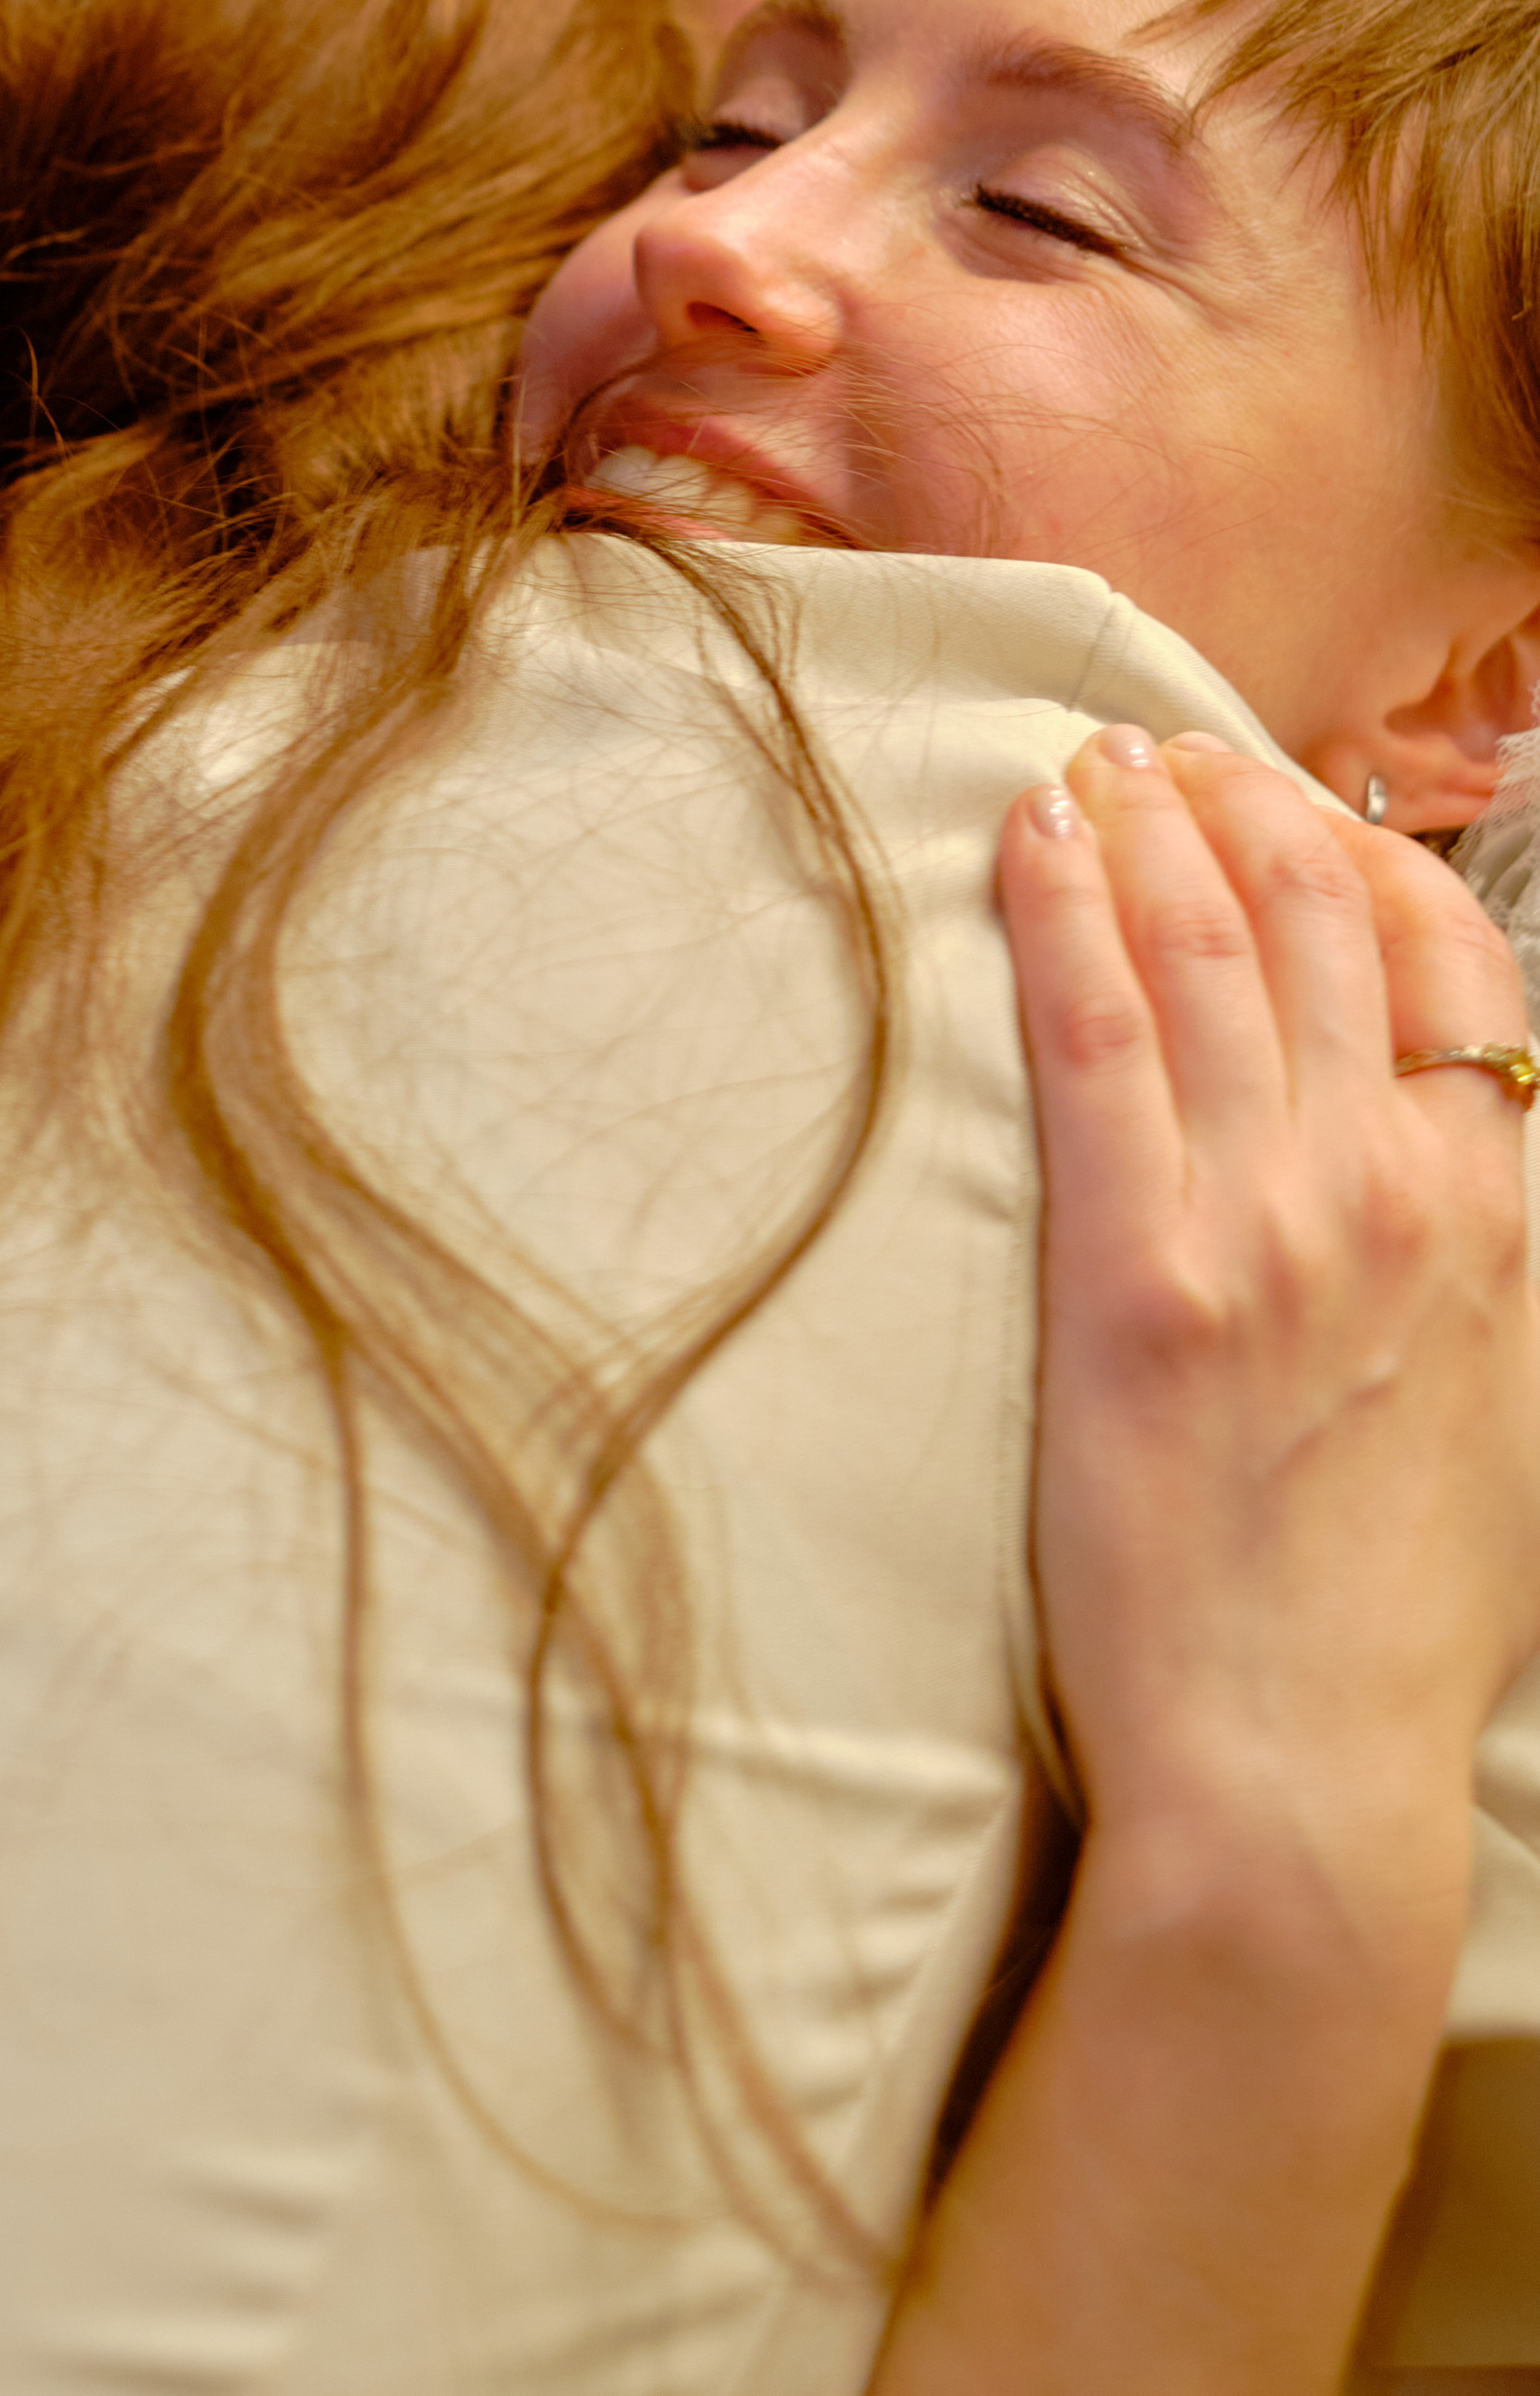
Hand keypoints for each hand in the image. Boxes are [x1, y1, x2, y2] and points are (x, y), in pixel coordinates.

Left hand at [999, 727, 1539, 1918]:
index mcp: (1494, 1216)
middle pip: (1314, 922)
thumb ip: (1472, 1258)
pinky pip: (1095, 1036)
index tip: (1282, 800)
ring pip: (1201, 950)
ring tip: (1085, 769)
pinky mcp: (1136, 1274)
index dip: (1354, 851)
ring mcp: (1269, 1223)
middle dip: (1234, 805)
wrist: (1303, 1766)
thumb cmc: (1388, 1612)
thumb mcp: (1496, 1407)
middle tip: (1157, 751)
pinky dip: (1060, 913)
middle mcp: (1394, 1190)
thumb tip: (1426, 1156)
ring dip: (1141, 828)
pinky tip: (1026, 841)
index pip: (1444, 960)